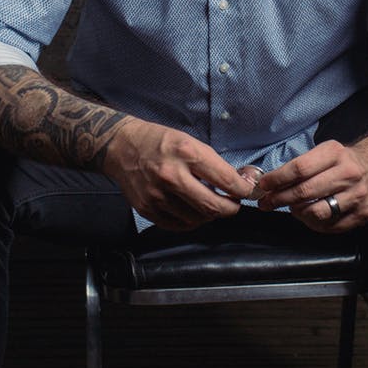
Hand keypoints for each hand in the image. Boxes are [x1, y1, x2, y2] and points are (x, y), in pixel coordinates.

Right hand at [103, 117, 256, 229]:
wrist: (121, 147)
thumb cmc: (159, 142)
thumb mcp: (189, 141)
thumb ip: (213, 164)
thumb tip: (240, 182)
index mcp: (186, 153)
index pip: (226, 180)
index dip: (243, 190)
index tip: (246, 191)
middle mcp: (171, 175)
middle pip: (213, 207)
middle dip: (231, 208)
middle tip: (233, 203)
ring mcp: (157, 195)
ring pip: (198, 219)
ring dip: (210, 214)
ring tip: (209, 203)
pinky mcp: (147, 209)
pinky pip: (179, 225)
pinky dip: (192, 221)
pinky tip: (193, 210)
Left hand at [256, 136, 367, 232]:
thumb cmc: (345, 161)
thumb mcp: (326, 151)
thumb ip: (302, 165)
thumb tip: (269, 184)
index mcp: (335, 153)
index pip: (299, 168)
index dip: (277, 179)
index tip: (263, 186)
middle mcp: (349, 174)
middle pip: (305, 192)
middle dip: (279, 199)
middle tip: (266, 203)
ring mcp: (358, 195)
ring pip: (316, 212)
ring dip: (297, 213)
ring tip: (293, 208)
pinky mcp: (363, 214)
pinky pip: (330, 226)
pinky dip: (314, 223)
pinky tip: (310, 215)